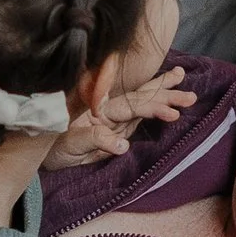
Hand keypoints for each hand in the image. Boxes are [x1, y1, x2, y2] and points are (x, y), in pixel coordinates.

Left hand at [44, 67, 196, 169]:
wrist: (44, 155)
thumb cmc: (54, 147)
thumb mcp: (73, 144)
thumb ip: (96, 140)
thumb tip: (123, 145)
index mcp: (101, 108)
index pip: (134, 104)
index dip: (154, 106)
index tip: (173, 114)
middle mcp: (111, 108)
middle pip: (142, 96)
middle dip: (166, 94)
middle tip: (190, 96)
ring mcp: (116, 117)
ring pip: (144, 100)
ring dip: (164, 92)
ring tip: (183, 81)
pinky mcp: (119, 127)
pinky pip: (141, 112)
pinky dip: (156, 103)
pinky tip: (167, 97)